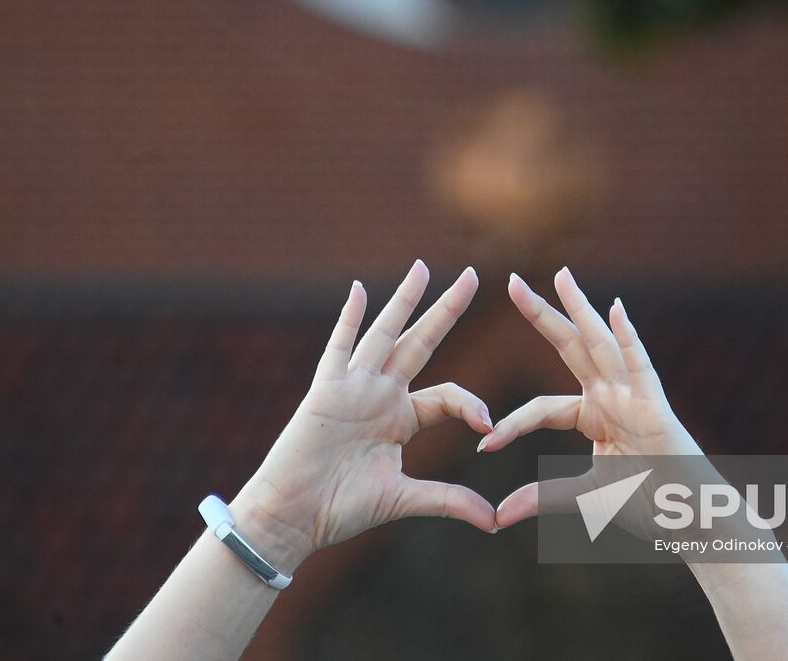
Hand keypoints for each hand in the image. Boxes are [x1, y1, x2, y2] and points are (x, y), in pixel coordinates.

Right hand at [228, 261, 496, 569]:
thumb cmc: (341, 509)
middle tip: (472, 274)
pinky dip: (349, 319)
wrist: (293, 516)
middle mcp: (380, 395)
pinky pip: (339, 348)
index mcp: (401, 418)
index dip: (472, 405)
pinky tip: (360, 290)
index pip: (447, 395)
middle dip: (447, 309)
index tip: (489, 425)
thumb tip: (494, 521)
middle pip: (421, 342)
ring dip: (405, 300)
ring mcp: (353, 388)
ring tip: (424, 266)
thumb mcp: (404, 499)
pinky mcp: (326, 391)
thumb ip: (449, 501)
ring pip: (385, 334)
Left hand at [485, 267, 703, 528]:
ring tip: (561, 275)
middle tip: (512, 280)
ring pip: (602, 346)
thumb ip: (544, 498)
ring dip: (581, 309)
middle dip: (541, 314)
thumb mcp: (586, 497)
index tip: (486, 444)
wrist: (691, 520)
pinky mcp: (657, 407)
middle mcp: (612, 396)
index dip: (513, 424)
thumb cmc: (649, 503)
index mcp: (594, 414)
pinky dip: (629, 338)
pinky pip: (641, 367)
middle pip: (570, 347)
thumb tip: (499, 515)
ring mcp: (635, 397)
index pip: (542, 407)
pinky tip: (615, 309)